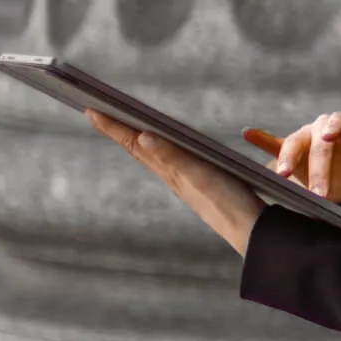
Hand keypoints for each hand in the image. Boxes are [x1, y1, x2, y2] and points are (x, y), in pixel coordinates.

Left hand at [86, 109, 264, 256]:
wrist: (250, 231)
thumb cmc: (228, 203)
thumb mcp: (200, 176)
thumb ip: (172, 157)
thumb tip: (142, 136)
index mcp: (170, 170)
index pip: (134, 144)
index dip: (113, 127)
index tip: (90, 110)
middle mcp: (173, 175)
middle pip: (138, 148)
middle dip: (117, 130)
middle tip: (97, 113)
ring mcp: (184, 181)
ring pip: (152, 156)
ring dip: (135, 139)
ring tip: (122, 127)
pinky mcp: (199, 184)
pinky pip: (169, 162)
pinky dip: (158, 150)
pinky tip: (163, 150)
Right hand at [242, 111, 340, 200]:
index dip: (336, 126)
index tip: (328, 137)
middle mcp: (324, 127)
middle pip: (317, 140)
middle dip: (317, 167)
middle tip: (317, 193)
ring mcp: (305, 137)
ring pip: (294, 142)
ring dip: (288, 158)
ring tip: (283, 176)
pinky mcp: (290, 151)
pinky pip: (274, 144)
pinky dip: (261, 139)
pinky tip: (248, 133)